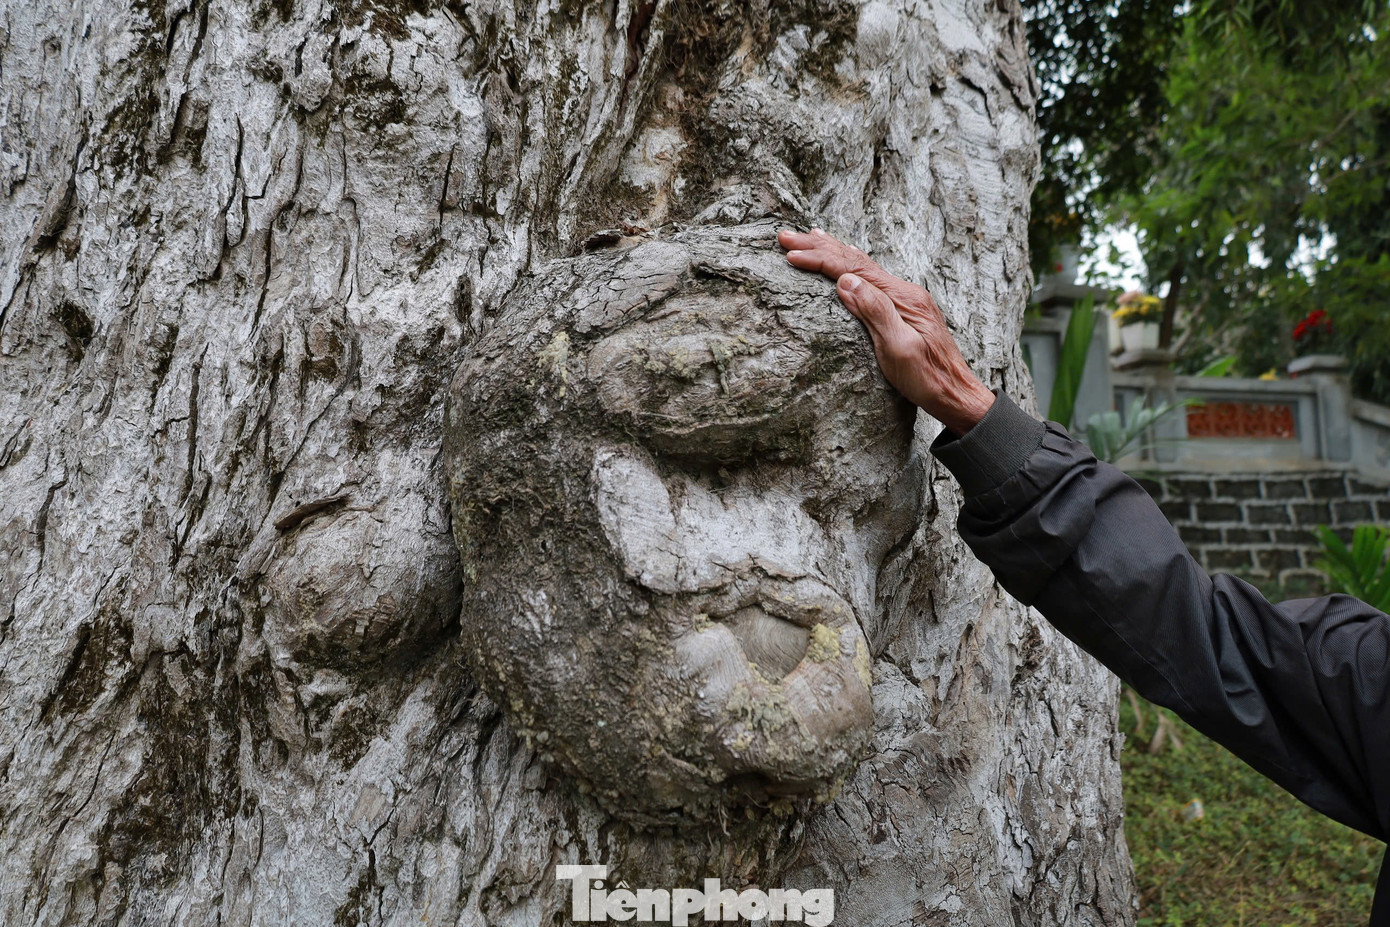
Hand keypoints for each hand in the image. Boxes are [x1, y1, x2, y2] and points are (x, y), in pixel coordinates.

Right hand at [776, 228, 994, 434]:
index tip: (791, 254)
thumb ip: (875, 312)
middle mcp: (904, 291)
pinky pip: (871, 277)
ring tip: (812, 236)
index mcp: (901, 298)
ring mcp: (905, 298)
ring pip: (862, 265)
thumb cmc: (927, 378)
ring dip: (833, 250)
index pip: (853, 270)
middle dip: (819, 247)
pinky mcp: (904, 309)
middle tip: (786, 237)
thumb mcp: (899, 349)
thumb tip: (846, 281)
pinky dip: (851, 263)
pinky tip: (848, 258)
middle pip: (855, 261)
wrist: (955, 393)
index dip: (820, 260)